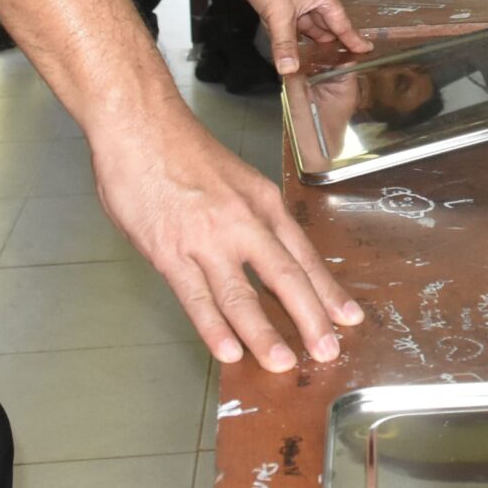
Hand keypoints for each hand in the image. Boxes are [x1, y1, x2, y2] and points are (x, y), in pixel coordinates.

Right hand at [88, 96, 361, 370]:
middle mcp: (242, 222)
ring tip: (283, 364)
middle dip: (310, 319)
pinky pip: (195, 297)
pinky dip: (213, 328)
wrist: (139, 123)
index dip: (327, 291)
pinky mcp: (169, 251)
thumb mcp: (235, 179)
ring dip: (264, 334)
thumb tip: (263, 255)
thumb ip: (249, 218)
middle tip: (327, 352)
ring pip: (241, 296)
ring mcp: (205, 239)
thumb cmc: (181, 150)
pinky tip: (228, 351)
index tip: (348, 319)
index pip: (303, 256)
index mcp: (262, 203)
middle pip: (286, 278)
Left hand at [215, 0, 372, 76]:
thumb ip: (285, 43)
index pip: (342, 24)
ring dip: (304, 43)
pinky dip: (284, 36)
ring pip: (302, 25)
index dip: (353, 39)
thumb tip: (289, 71)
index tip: (366, 50)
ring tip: (312, 64)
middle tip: (335, 68)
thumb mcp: (280, 12)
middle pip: (323, 26)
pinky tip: (285, 49)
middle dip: (327, 46)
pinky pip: (283, 23)